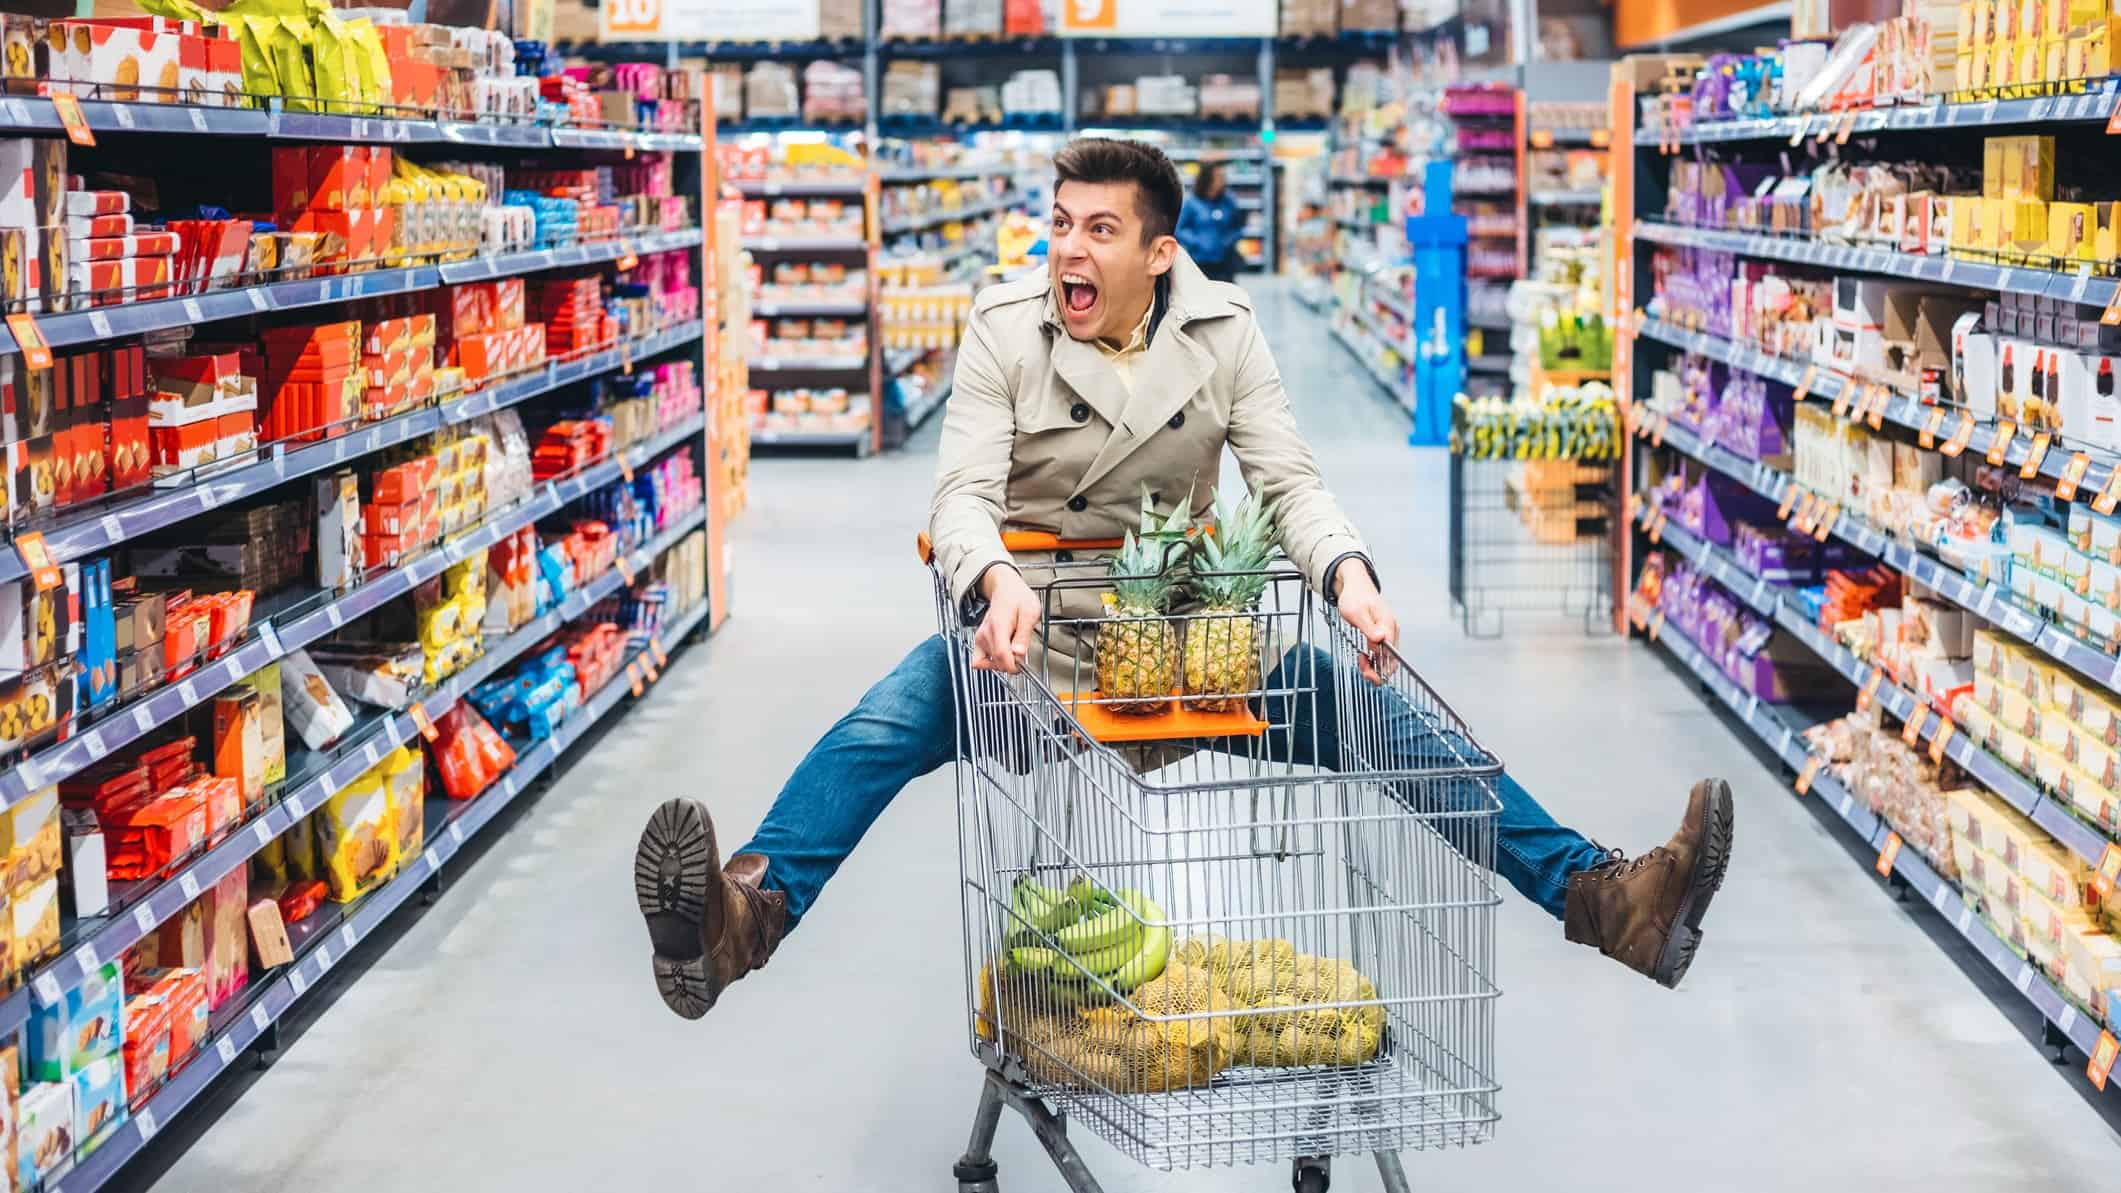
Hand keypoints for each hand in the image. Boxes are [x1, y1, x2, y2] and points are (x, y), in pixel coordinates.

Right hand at [973, 566, 1039, 673]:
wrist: (1005, 589)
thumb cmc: (1018, 599)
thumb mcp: (1030, 613)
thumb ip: (1024, 635)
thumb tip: (1019, 653)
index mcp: (999, 626)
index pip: (1002, 656)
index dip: (1013, 666)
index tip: (1023, 665)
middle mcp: (986, 633)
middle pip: (995, 662)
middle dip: (1010, 665)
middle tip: (1020, 655)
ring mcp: (980, 638)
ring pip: (986, 663)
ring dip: (1001, 664)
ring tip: (1011, 652)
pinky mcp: (979, 641)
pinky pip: (978, 660)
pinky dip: (989, 663)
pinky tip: (1000, 658)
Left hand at [1334, 558, 1398, 684]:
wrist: (1355, 586)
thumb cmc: (1355, 597)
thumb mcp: (1356, 612)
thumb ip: (1368, 627)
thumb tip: (1380, 638)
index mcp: (1387, 624)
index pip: (1391, 654)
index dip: (1382, 668)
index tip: (1367, 673)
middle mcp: (1391, 630)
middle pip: (1391, 659)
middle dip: (1378, 671)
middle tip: (1363, 672)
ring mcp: (1388, 633)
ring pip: (1387, 658)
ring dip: (1374, 666)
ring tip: (1361, 662)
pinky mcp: (1383, 635)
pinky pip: (1382, 653)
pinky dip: (1373, 659)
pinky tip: (1363, 657)